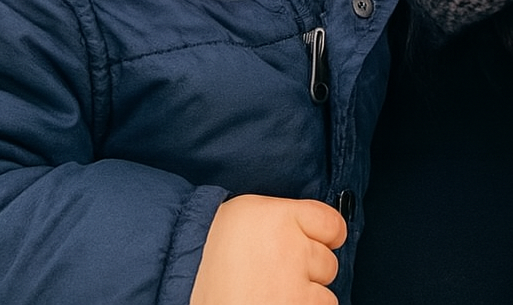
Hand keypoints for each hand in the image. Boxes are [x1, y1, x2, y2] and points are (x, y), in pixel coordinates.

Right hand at [190, 195, 346, 304]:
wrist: (180, 285)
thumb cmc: (208, 254)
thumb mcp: (248, 217)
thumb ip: (285, 219)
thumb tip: (318, 232)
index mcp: (280, 217)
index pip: (332, 224)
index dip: (326, 237)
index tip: (320, 243)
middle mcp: (292, 249)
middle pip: (328, 262)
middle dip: (307, 271)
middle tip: (273, 276)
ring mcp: (292, 289)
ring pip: (325, 296)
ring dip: (304, 299)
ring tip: (268, 296)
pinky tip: (273, 304)